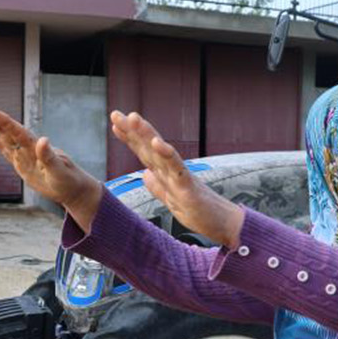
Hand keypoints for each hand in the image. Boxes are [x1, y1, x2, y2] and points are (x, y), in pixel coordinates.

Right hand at [0, 106, 103, 229]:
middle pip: (10, 132)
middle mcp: (29, 148)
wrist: (73, 189)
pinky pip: (6, 151)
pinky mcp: (21, 164)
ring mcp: (24, 155)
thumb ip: (49, 157)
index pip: (19, 133)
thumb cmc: (68, 181)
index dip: (6, 123)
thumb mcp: (59, 171)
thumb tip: (42, 139)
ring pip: (6, 138)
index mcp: (37, 148)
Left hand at [110, 111, 243, 248]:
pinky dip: (167, 154)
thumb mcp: (170, 200)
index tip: (115, 124)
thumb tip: (144, 174)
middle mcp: (171, 171)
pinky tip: (158, 142)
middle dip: (132, 130)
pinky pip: (177, 167)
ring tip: (134, 119)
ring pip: (161, 152)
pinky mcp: (189, 186)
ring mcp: (180, 176)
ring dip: (147, 134)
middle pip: (149, 147)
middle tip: (116, 114)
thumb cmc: (200, 212)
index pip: (145, 153)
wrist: (222, 224)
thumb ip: (157, 186)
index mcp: (165, 174)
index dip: (129, 138)